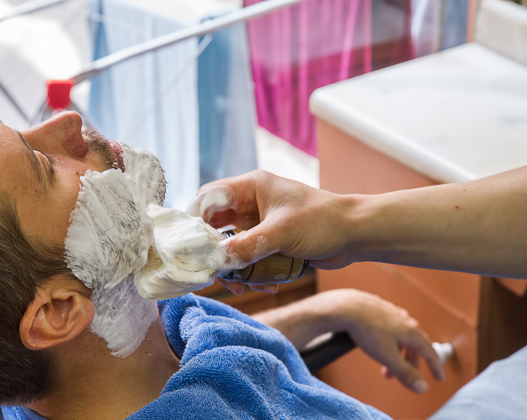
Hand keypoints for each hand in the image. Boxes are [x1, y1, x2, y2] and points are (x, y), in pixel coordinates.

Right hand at [188, 170, 356, 272]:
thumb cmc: (321, 221)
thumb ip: (248, 246)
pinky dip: (252, 272)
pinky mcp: (269, 241)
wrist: (355, 234)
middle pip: (215, 225)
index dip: (195, 219)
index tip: (192, 246)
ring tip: (242, 286)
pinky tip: (267, 285)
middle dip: (215, 251)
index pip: (208, 197)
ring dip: (235, 267)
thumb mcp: (281, 233)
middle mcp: (250, 203)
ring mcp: (259, 223)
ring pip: (231, 245)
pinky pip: (248, 257)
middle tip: (214, 272)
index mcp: (250, 188)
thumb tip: (217, 261)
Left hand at [326, 289, 444, 392]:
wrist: (345, 307)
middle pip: (414, 345)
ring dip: (397, 355)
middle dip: (410, 364)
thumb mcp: (388, 357)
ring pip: (400, 337)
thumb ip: (406, 373)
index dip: (435, 367)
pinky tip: (379, 346)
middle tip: (404, 377)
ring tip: (385, 368)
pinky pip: (389, 329)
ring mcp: (391, 313)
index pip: (430, 352)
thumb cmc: (366, 329)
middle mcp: (404, 319)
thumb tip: (422, 387)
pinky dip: (389, 343)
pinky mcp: (378, 309)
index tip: (438, 377)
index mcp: (412, 331)